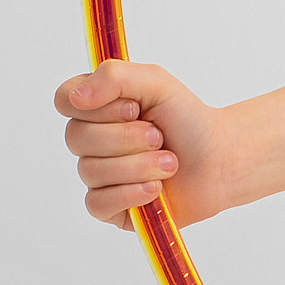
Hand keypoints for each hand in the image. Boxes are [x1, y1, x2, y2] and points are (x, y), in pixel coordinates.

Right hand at [54, 60, 225, 228]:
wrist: (219, 160)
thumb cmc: (187, 120)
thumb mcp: (156, 82)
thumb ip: (114, 77)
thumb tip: (77, 98)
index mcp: (97, 107)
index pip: (65, 100)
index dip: (97, 106)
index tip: (134, 108)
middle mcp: (91, 141)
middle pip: (76, 137)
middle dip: (127, 137)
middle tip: (160, 137)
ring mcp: (98, 175)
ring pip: (91, 170)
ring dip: (140, 165)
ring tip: (170, 162)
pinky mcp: (109, 207)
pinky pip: (98, 202)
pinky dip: (132, 193)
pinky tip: (156, 188)